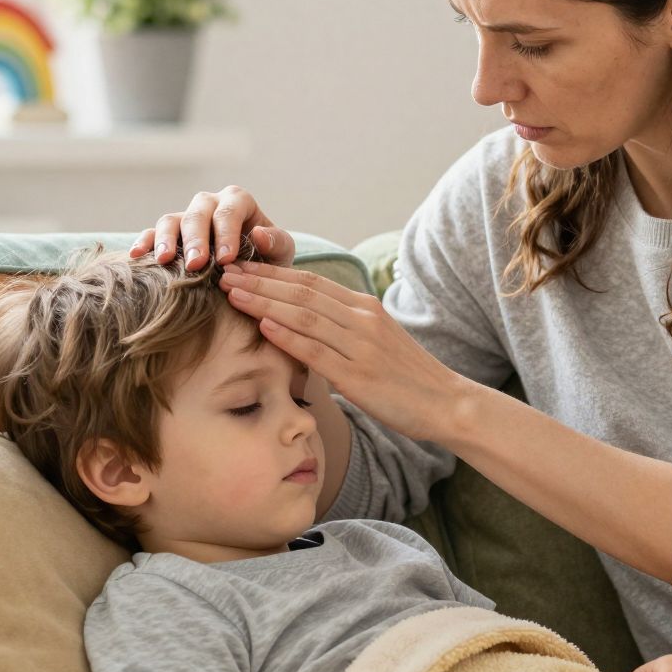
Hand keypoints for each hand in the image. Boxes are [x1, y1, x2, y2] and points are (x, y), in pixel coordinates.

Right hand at [130, 185, 295, 271]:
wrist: (252, 275)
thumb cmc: (269, 260)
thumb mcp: (281, 252)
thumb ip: (276, 242)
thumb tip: (257, 233)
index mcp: (238, 201)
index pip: (230, 211)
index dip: (226, 233)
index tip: (226, 259)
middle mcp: (209, 204)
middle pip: (197, 214)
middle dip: (196, 239)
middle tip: (196, 264)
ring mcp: (186, 217)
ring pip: (170, 220)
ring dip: (166, 240)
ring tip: (164, 261)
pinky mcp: (168, 235)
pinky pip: (152, 234)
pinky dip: (144, 243)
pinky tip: (137, 256)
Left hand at [215, 260, 466, 441]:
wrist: (446, 403)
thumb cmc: (408, 377)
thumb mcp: (378, 341)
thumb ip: (345, 329)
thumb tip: (308, 325)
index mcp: (365, 308)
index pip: (311, 283)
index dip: (273, 273)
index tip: (242, 268)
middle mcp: (363, 319)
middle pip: (302, 293)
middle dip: (259, 281)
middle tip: (225, 273)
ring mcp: (361, 346)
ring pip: (304, 316)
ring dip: (264, 302)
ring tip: (232, 294)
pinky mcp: (358, 375)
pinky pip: (316, 351)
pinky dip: (287, 336)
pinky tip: (262, 325)